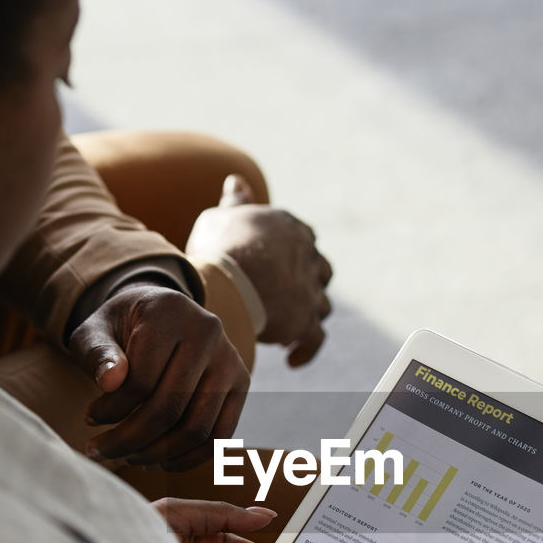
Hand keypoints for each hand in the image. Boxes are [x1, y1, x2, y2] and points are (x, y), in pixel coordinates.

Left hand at [68, 284, 249, 469]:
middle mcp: (207, 331)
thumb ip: (96, 353)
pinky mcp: (241, 383)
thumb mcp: (94, 332)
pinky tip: (157, 461)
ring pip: (197, 427)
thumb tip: (110, 382)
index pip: (142, 379)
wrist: (159, 316)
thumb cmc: (121, 329)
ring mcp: (230, 359)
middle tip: (100, 451)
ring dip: (158, 454)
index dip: (112, 410)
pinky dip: (188, 458)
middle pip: (170, 407)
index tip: (90, 419)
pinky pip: (220, 436)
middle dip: (130, 439)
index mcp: (169, 312)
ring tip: (127, 457)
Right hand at [186, 174, 332, 366]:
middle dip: (308, 283)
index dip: (294, 253)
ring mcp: (310, 291)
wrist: (228, 280)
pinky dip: (305, 350)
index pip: (305, 237)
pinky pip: (315, 339)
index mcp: (290, 228)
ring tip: (286, 326)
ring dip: (308, 315)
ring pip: (322, 305)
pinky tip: (292, 360)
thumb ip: (235, 203)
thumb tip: (237, 182)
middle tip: (286, 297)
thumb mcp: (221, 216)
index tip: (279, 264)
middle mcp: (308, 257)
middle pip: (322, 270)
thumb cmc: (219, 246)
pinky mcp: (306, 321)